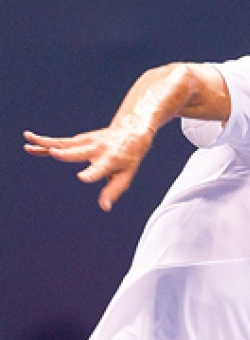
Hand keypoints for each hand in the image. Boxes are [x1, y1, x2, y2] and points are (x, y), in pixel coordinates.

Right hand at [24, 123, 153, 211]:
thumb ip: (113, 190)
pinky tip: (30, 141)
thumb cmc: (128, 158)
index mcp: (111, 160)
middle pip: (79, 152)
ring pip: (64, 144)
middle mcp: (97, 149)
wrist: (130, 131)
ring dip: (46, 143)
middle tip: (53, 153)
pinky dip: (45, 141)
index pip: (100, 169)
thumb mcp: (125, 175)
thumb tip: (105, 207)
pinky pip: (60, 141)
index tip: (82, 178)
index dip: (92, 174)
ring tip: (28, 142)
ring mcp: (86, 142)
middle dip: (66, 153)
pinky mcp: (79, 139)